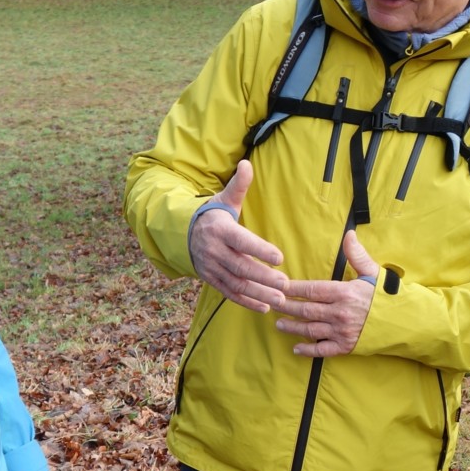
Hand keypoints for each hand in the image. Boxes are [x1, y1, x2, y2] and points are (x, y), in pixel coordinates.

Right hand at [188, 161, 288, 312]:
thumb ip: (239, 185)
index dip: (260, 250)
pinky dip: (247, 302)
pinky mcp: (211, 280)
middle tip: (285, 284)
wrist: (184, 233)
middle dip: (263, 277)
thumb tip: (246, 163)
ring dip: (258, 293)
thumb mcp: (224, 198)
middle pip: (240, 267)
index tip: (280, 257)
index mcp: (220, 229)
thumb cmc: (213, 215)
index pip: (242, 241)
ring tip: (280, 299)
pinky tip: (265, 307)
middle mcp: (214, 250)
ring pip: (236, 284)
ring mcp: (211, 268)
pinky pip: (229, 293)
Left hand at [274, 230, 376, 357]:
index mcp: (344, 293)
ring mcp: (342, 331)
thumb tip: (348, 234)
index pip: (311, 290)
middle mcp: (340, 313)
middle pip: (305, 310)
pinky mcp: (346, 346)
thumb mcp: (373, 272)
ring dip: (292, 327)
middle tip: (271, 304)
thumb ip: (357, 254)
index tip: (278, 286)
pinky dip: (308, 350)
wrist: (406, 321)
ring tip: (279, 324)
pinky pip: (322, 350)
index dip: (292, 289)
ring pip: (310, 330)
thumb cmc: (388, 295)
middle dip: (286, 307)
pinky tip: (296, 348)